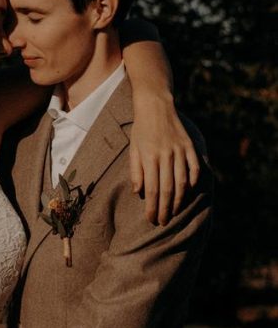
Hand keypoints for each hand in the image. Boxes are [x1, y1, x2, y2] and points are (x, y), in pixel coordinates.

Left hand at [130, 96, 200, 225]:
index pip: (151, 189)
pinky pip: (194, 167)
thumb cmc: (141, 129)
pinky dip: (193, 181)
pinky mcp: (189, 145)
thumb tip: (138, 192)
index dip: (152, 207)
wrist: (156, 105)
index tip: (151, 219)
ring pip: (182, 181)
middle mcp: (165, 155)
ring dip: (179, 200)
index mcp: (149, 156)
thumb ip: (136, 170)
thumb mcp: (133, 148)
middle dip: (165, 209)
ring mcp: (179, 150)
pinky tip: (188, 191)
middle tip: (163, 222)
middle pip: (167, 189)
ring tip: (174, 212)